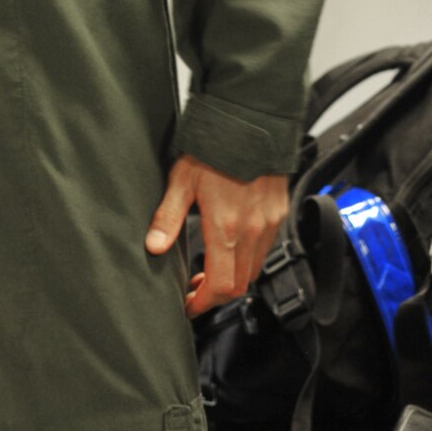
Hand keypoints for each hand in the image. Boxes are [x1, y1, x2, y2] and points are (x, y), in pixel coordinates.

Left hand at [146, 154, 288, 316]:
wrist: (251, 125)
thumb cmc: (215, 150)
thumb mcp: (182, 182)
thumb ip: (167, 218)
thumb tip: (154, 247)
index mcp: (227, 228)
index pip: (222, 285)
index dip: (204, 302)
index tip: (189, 305)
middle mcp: (253, 232)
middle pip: (240, 284)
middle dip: (216, 294)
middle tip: (195, 290)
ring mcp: (269, 224)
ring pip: (254, 269)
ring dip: (233, 278)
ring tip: (209, 270)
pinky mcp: (277, 215)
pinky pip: (265, 250)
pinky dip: (246, 259)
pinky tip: (228, 247)